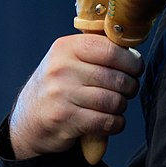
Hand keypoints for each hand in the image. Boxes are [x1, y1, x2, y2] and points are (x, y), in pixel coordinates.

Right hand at [8, 33, 144, 159]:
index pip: (111, 50)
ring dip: (121, 106)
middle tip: (127, 89)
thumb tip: (130, 42)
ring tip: (115, 104)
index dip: (132, 61)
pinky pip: (107, 122)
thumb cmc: (58, 84)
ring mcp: (61, 94)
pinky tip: (110, 120)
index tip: (136, 68)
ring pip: (114, 101)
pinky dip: (116, 123)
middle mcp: (62, 68)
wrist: (29, 117)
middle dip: (130, 86)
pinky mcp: (65, 119)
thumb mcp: (67, 57)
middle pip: (117, 78)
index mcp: (66, 47)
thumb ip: (95, 48)